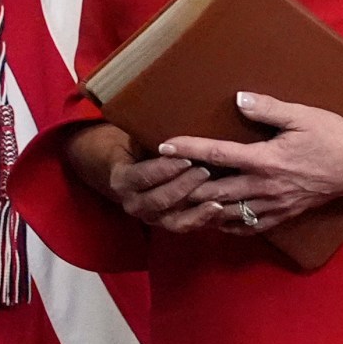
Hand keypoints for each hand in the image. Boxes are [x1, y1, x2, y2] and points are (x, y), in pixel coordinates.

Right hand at [64, 122, 224, 233]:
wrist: (127, 171)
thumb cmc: (138, 147)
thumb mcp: (136, 138)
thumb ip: (149, 135)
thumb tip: (168, 116)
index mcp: (122, 180)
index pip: (142, 177)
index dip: (164, 169)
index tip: (185, 157)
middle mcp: (133, 204)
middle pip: (160, 199)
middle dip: (183, 185)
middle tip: (205, 170)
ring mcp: (151, 218)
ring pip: (174, 219)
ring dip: (195, 206)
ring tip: (216, 194)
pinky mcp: (168, 225)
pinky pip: (186, 227)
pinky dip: (203, 219)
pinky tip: (220, 208)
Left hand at [159, 92, 342, 234]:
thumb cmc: (334, 137)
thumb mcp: (303, 116)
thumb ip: (268, 109)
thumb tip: (238, 99)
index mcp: (266, 160)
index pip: (218, 155)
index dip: (189, 149)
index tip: (164, 145)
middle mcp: (265, 187)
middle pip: (214, 191)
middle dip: (185, 185)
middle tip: (162, 178)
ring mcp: (274, 205)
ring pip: (227, 213)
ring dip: (201, 207)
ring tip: (180, 199)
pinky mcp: (283, 215)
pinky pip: (249, 226)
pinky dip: (227, 223)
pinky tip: (214, 218)